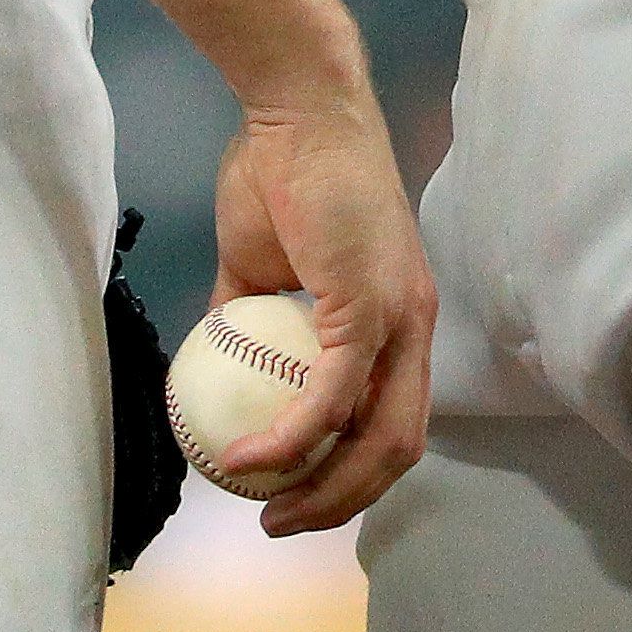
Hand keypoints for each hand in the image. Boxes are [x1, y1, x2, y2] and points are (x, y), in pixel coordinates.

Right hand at [207, 92, 438, 533]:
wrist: (293, 112)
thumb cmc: (280, 173)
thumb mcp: (259, 266)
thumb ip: (252, 317)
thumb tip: (218, 364)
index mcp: (398, 321)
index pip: (393, 420)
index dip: (354, 473)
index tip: (296, 496)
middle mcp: (413, 327)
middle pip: (397, 449)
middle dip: (341, 503)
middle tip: (277, 520)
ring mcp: (400, 317)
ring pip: (378, 435)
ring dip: (323, 488)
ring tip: (266, 505)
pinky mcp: (369, 305)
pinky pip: (332, 394)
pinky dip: (292, 438)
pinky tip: (247, 456)